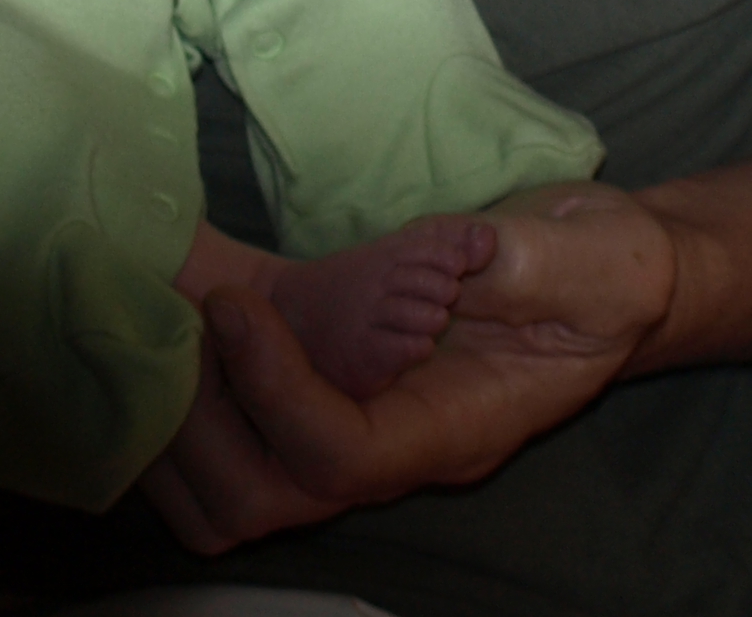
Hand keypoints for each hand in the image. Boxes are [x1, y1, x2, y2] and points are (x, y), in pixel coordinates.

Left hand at [140, 182, 676, 553]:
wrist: (599, 272)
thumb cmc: (609, 273)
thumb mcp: (605, 261)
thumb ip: (543, 264)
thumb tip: (465, 259)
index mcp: (450, 426)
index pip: (340, 459)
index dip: (273, 397)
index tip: (234, 310)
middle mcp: (386, 435)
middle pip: (260, 497)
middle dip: (191, 428)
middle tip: (160, 325)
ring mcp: (348, 402)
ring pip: (227, 469)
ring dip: (170, 402)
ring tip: (141, 304)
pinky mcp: (323, 353)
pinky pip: (234, 380)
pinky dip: (186, 329)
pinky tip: (158, 254)